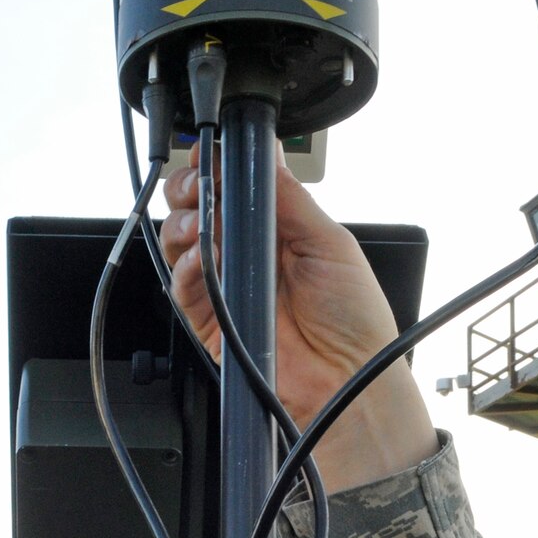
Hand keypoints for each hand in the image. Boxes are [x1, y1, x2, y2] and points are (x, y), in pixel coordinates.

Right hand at [159, 152, 436, 491]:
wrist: (348, 383)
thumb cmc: (355, 321)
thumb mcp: (331, 244)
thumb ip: (291, 200)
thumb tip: (267, 155)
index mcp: (278, 231)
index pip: (234, 188)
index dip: (216, 168)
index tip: (212, 154)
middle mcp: (248, 256)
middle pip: (198, 209)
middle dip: (191, 188)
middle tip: (201, 185)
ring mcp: (226, 287)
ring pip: (182, 243)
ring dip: (183, 223)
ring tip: (200, 221)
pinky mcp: (210, 321)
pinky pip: (183, 287)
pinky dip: (186, 267)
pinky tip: (201, 259)